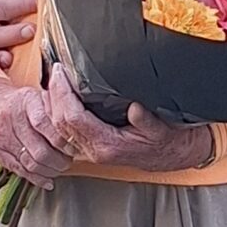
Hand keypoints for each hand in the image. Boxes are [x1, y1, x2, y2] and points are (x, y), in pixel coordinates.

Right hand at [0, 79, 69, 186]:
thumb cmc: (17, 102)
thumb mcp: (35, 96)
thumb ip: (53, 107)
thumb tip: (78, 126)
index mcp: (26, 101)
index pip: (45, 124)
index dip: (62, 141)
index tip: (74, 148)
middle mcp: (11, 118)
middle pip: (39, 149)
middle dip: (59, 161)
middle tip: (69, 162)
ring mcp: (0, 136)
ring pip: (30, 162)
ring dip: (49, 171)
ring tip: (59, 169)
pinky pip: (18, 169)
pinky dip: (36, 178)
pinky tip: (47, 181)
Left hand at [45, 64, 212, 174]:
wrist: (174, 155)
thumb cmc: (168, 141)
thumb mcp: (162, 129)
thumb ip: (147, 121)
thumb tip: (134, 109)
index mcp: (109, 145)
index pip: (73, 119)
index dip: (63, 94)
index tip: (62, 73)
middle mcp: (95, 150)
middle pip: (60, 122)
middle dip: (54, 94)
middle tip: (56, 71)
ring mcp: (91, 150)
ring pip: (58, 128)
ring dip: (52, 103)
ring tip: (54, 80)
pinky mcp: (91, 147)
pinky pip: (64, 131)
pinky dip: (57, 113)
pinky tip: (58, 98)